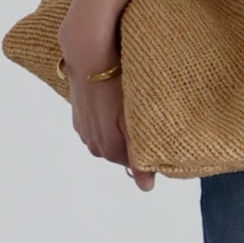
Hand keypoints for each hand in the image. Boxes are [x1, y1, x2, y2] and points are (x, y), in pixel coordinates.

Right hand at [62, 50, 155, 191]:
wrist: (90, 55)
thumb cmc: (118, 84)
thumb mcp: (133, 121)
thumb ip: (139, 155)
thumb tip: (146, 188)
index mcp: (108, 149)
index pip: (135, 165)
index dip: (150, 154)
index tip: (164, 139)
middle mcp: (93, 144)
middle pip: (121, 153)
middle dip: (136, 143)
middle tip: (154, 122)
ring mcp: (84, 129)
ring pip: (110, 138)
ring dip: (122, 131)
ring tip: (135, 112)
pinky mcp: (79, 114)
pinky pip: (100, 125)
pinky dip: (110, 120)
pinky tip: (118, 106)